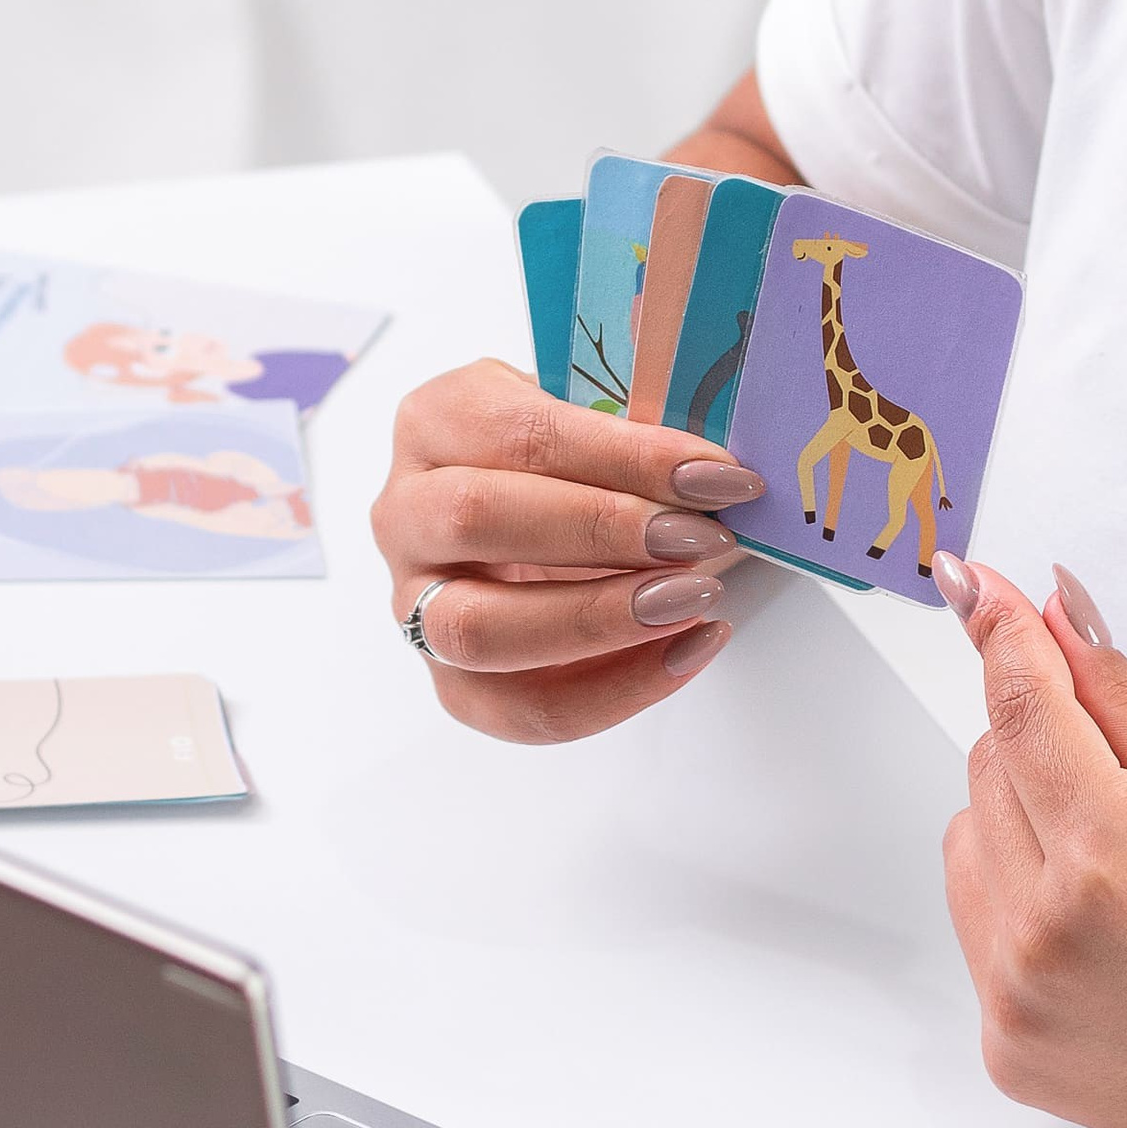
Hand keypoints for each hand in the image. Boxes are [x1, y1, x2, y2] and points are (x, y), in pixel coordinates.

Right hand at [368, 358, 761, 743]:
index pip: (523, 434)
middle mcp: (405, 510)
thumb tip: (721, 470)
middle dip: (602, 531)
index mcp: (437, 420)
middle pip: (477, 519)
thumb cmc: (580, 461)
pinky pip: (517, 709)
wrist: (552, 513)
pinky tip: (684, 653)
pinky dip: (612, 691)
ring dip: (596, 619)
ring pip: (477, 628)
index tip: (715, 477)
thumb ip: (643, 430)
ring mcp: (414, 602)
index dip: (625, 457)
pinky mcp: (450, 679)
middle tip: (700, 537)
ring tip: (692, 601)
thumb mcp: (601, 418)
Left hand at [937, 557, 1126, 1127]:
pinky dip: (1021, 900)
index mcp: (1108, 865)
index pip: (1021, 709)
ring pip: (969, 838)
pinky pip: (975, 922)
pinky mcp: (1008, 1051)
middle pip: (988, 766)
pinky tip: (1107, 929)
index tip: (975, 582)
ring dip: (1027, 822)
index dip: (1002, 635)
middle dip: (1051, 747)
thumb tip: (1050, 615)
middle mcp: (1042, 942)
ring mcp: (1017, 1006)